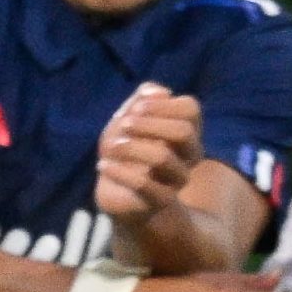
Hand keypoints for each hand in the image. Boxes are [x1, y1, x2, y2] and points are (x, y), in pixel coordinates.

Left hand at [95, 82, 202, 224]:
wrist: (118, 194)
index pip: (190, 109)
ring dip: (132, 147)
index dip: (162, 104)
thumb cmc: (126, 152)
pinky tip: (101, 165)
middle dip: (148, 124)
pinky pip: (143, 185)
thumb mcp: (126, 122)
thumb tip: (158, 91)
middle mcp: (190, 154)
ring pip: (163, 157)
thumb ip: (140, 102)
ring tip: (112, 147)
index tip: (136, 108)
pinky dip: (118, 172)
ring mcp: (177, 178)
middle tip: (123, 125)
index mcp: (186, 131)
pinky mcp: (160, 200)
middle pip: (183, 131)